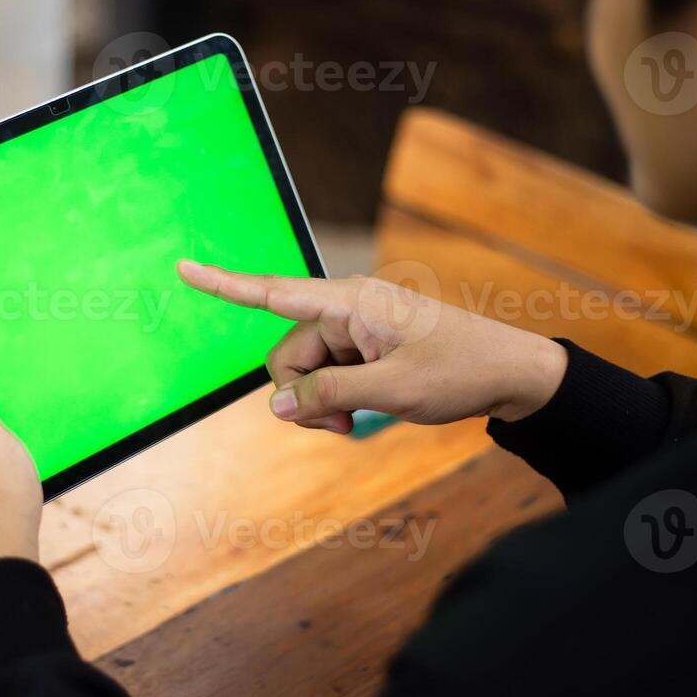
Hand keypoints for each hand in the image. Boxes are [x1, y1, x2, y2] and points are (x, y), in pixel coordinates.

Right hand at [178, 261, 567, 433]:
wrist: (512, 374)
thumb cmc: (460, 372)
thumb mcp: (392, 392)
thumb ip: (328, 395)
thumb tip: (276, 405)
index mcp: (352, 302)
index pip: (275, 292)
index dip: (225, 284)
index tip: (183, 268)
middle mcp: (348, 308)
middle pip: (288, 352)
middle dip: (300, 394)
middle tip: (339, 427)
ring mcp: (357, 328)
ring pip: (307, 369)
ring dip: (319, 402)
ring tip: (356, 423)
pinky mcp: (367, 346)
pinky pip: (329, 374)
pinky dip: (335, 398)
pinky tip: (361, 414)